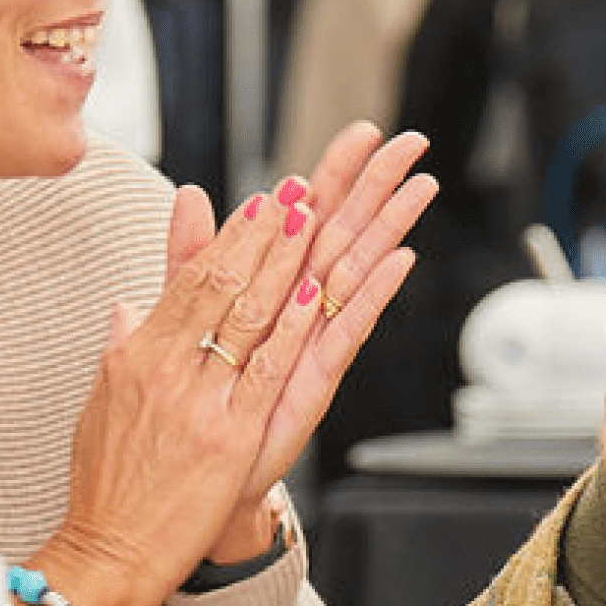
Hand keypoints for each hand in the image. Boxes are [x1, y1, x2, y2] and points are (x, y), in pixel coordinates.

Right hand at [38, 179, 329, 605]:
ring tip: (313, 220)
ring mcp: (197, 402)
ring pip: (246, 317)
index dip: (231, 236)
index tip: (263, 201)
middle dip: (264, 235)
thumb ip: (124, 343)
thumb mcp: (107, 398)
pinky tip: (315, 295)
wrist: (109, 551)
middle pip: (222, 285)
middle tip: (298, 192)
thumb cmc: (109, 481)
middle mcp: (165, 369)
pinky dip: (292, 329)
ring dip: (283, 262)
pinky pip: (265, 371)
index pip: (190, 279)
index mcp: (135, 354)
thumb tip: (129, 302)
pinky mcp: (227, 438)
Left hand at [220, 122, 437, 549]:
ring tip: (421, 185)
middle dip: (376, 185)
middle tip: (412, 140)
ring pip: (355, 270)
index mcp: (272, 288)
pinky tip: (399, 260)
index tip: (365, 128)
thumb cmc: (196, 399)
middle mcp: (299, 309)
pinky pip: (349, 328)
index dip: (335, 172)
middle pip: (343, 231)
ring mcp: (311, 341)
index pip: (309, 215)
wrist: (190, 478)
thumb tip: (187, 192)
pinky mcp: (315, 378)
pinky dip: (374, 293)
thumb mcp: (184, 313)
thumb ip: (188, 254)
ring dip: (390, 227)